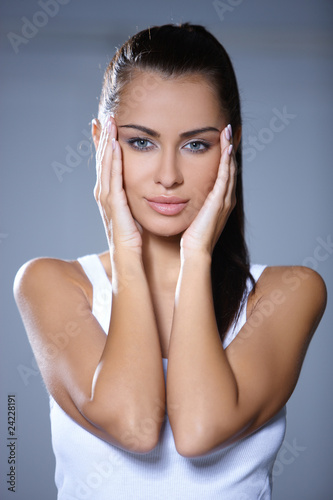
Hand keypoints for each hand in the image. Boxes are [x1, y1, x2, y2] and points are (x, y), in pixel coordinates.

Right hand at [94, 117, 141, 254]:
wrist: (129, 260)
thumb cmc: (133, 240)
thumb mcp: (133, 213)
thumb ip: (134, 199)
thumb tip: (143, 188)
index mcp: (110, 195)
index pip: (107, 165)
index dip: (105, 145)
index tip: (107, 127)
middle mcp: (104, 195)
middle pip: (102, 160)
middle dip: (103, 138)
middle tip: (105, 117)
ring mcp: (106, 200)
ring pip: (105, 166)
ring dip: (106, 144)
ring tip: (108, 123)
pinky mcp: (114, 206)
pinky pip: (113, 179)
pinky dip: (113, 162)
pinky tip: (115, 147)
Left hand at [180, 124, 235, 258]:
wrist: (196, 251)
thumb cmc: (191, 238)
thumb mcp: (193, 215)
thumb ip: (193, 204)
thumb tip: (181, 195)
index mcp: (220, 201)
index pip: (225, 173)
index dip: (225, 156)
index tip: (223, 140)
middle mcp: (226, 198)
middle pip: (231, 167)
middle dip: (230, 148)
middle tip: (230, 129)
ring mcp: (225, 199)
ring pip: (230, 168)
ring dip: (230, 148)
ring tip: (229, 131)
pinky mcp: (220, 200)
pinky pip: (225, 175)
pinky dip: (227, 160)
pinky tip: (226, 146)